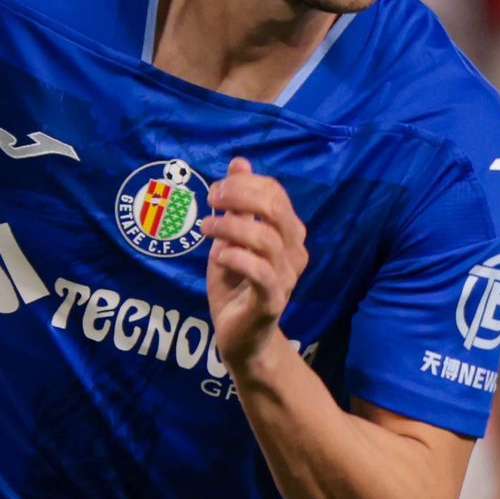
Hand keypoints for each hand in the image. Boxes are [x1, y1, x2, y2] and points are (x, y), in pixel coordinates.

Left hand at [201, 158, 308, 368]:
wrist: (239, 336)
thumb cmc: (235, 284)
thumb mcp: (230, 237)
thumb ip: (237, 203)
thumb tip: (240, 162)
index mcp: (288, 233)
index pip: (275, 193)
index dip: (244, 184)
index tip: (215, 191)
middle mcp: (294, 252)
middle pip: (276, 209)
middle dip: (239, 197)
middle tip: (210, 200)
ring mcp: (287, 277)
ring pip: (266, 239)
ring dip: (230, 227)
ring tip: (205, 228)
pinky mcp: (273, 301)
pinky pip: (261, 272)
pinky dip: (236, 257)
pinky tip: (217, 256)